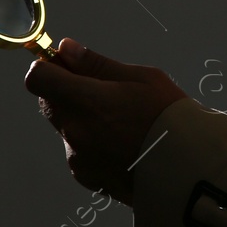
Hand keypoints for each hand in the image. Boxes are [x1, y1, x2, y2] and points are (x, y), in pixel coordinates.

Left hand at [23, 38, 189, 205]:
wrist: (188, 171)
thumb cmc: (170, 118)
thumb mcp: (141, 78)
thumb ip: (96, 64)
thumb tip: (66, 49)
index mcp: (85, 102)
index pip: (38, 78)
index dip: (49, 67)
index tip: (66, 64)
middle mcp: (74, 132)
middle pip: (49, 102)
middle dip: (66, 91)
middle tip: (102, 90)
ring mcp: (78, 158)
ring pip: (66, 127)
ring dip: (82, 118)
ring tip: (122, 122)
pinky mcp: (86, 177)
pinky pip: (79, 151)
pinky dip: (92, 143)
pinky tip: (123, 144)